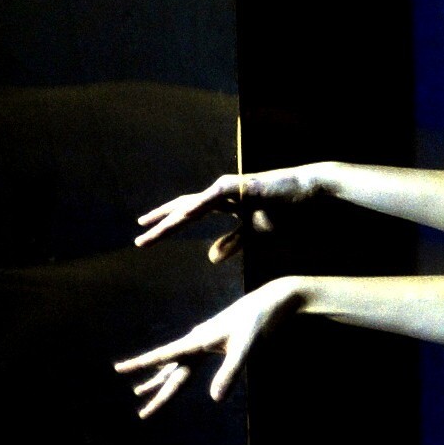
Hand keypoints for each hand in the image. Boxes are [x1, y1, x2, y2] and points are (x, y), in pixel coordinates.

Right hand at [114, 280, 300, 415]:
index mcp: (198, 341)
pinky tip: (170, 374)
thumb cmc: (259, 323)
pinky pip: (190, 362)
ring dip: (160, 382)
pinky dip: (179, 371)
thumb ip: (230, 372)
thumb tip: (215, 400)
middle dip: (157, 394)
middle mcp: (195, 341)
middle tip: (142, 414)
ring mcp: (203, 342)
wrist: (271, 303)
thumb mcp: (247, 348)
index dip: (141, 364)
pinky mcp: (213, 343)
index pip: (164, 356)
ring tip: (140, 393)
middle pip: (171, 372)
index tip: (118, 369)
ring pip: (177, 367)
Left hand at [132, 164, 326, 262]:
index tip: (147, 233)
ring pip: (191, 204)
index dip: (167, 223)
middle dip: (160, 221)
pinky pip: (212, 199)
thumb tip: (210, 258)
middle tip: (138, 234)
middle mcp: (219, 193)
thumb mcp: (255, 233)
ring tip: (150, 227)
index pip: (188, 213)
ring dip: (170, 217)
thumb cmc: (283, 209)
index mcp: (222, 203)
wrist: (305, 192)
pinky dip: (196, 207)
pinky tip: (181, 215)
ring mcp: (226, 187)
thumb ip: (233, 243)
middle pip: (182, 207)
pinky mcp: (238, 186)